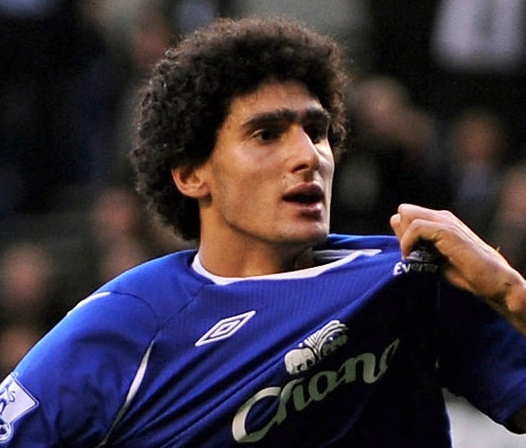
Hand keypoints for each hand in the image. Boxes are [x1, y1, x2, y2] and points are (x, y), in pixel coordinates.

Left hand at [390, 204, 525, 333]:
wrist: (493, 281)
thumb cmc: (465, 272)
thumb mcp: (434, 256)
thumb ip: (416, 242)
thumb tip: (396, 230)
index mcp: (439, 221)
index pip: (407, 214)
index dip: (401, 233)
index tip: (406, 253)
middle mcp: (441, 217)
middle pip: (405, 210)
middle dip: (400, 231)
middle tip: (409, 253)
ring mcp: (445, 222)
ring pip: (407, 214)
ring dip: (403, 238)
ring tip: (410, 257)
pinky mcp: (448, 231)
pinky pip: (416, 227)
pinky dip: (407, 242)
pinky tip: (411, 257)